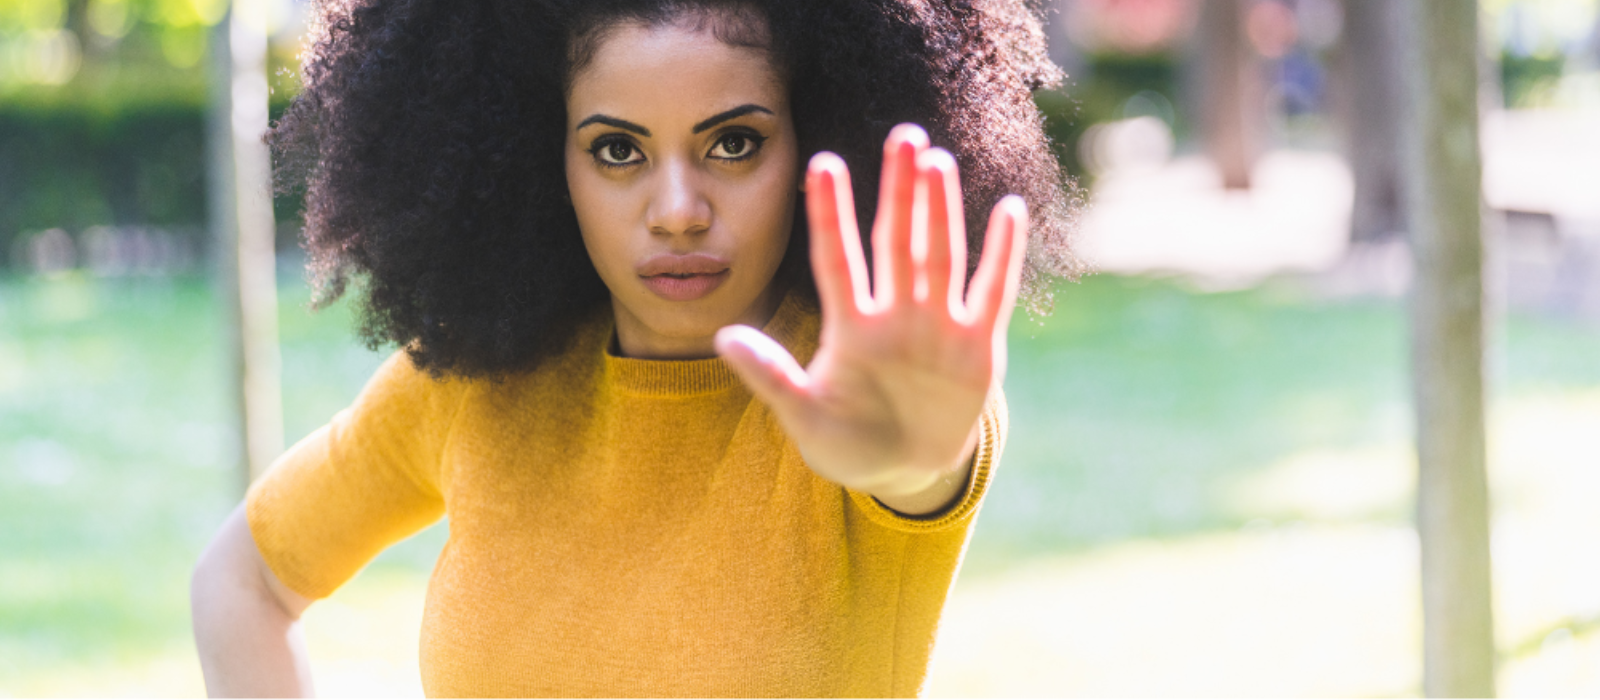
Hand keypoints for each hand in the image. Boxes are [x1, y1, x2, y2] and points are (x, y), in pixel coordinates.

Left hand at [715, 124, 1027, 514]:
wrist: (903, 470)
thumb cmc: (846, 442)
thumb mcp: (804, 415)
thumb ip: (770, 376)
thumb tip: (722, 336)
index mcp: (850, 327)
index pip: (837, 258)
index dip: (831, 214)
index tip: (820, 164)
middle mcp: (895, 314)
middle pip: (896, 242)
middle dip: (899, 190)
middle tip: (903, 136)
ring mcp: (938, 326)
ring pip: (940, 256)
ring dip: (941, 211)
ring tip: (938, 161)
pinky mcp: (977, 347)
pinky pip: (992, 292)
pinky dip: (1003, 255)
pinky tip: (1009, 211)